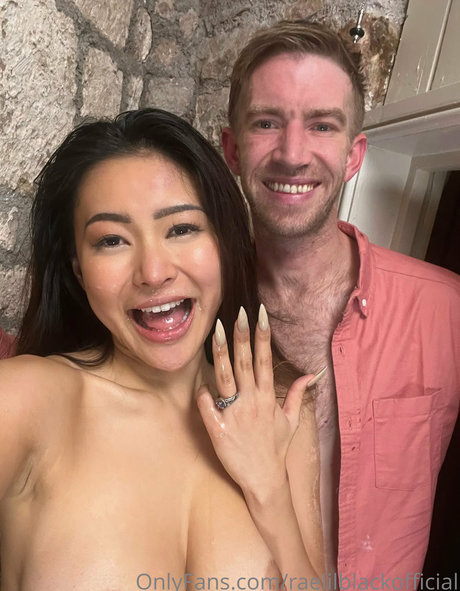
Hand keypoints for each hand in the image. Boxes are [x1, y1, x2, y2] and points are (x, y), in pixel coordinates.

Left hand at [196, 304, 312, 501]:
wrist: (264, 481)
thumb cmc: (275, 449)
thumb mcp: (291, 421)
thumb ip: (296, 395)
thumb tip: (310, 374)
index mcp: (267, 397)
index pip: (265, 360)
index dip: (263, 336)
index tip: (260, 314)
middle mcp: (251, 401)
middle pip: (245, 363)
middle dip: (241, 336)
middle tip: (237, 313)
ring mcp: (234, 414)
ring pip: (224, 377)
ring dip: (220, 353)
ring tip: (214, 330)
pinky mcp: (218, 429)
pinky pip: (206, 405)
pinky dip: (202, 392)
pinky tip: (199, 383)